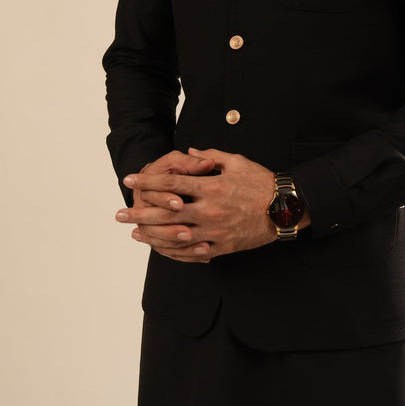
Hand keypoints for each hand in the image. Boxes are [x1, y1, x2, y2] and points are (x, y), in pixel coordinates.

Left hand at [116, 148, 278, 261]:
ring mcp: (214, 231)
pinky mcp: (222, 246)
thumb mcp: (237, 161)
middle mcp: (209, 210)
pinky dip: (174, 252)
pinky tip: (161, 248)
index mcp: (211, 187)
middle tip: (119, 213)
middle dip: (140, 211)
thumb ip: (210, 156)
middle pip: (166, 212)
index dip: (148, 180)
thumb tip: (190, 152)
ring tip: (135, 232)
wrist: (285, 208)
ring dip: (151, 234)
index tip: (130, 178)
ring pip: (175, 236)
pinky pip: (193, 253)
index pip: (171, 182)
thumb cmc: (261, 181)